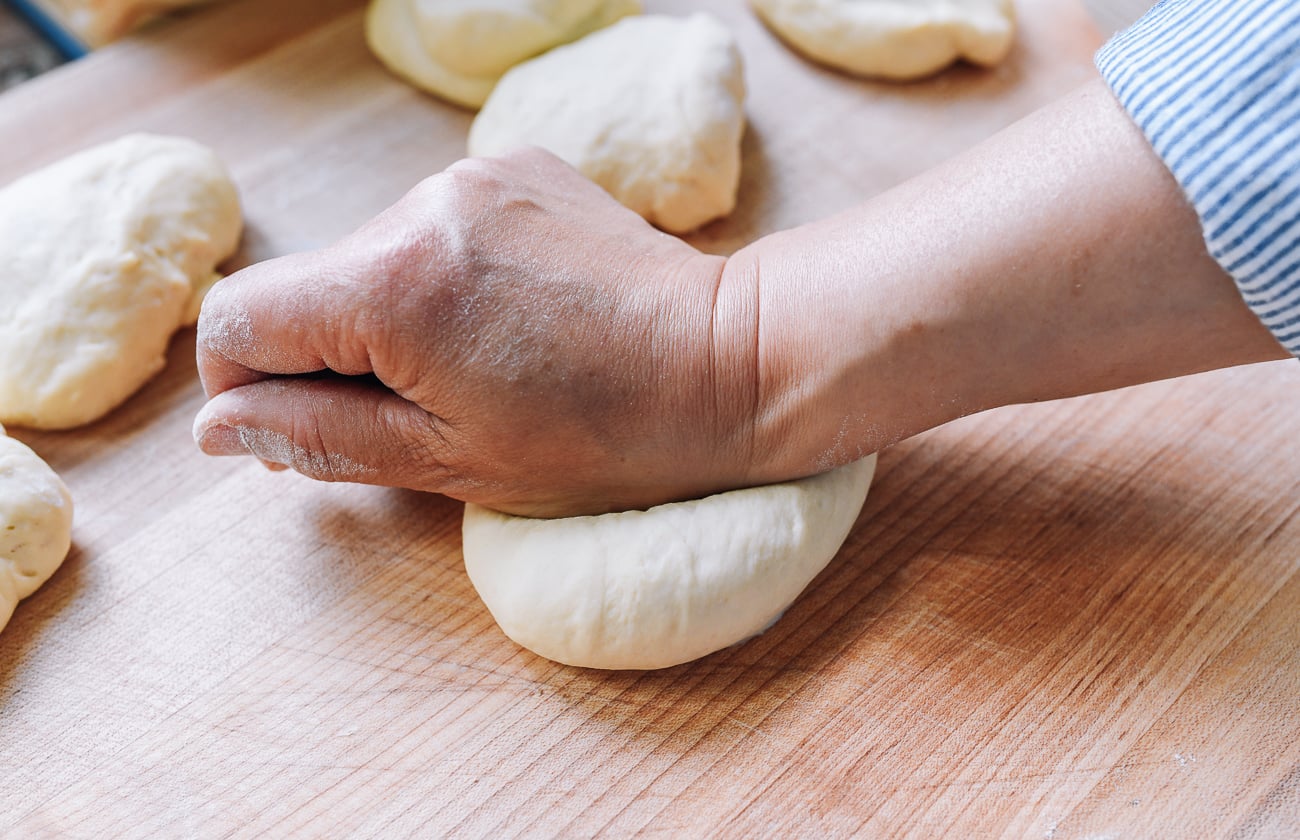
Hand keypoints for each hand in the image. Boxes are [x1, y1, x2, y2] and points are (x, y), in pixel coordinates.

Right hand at [194, 149, 760, 516]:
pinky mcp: (515, 167)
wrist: (734, 362)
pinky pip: (433, 229)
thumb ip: (319, 436)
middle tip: (416, 418)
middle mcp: (421, 206)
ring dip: (390, 320)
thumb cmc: (608, 434)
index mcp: (392, 285)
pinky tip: (512, 322)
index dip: (244, 389)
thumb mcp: (449, 461)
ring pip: (368, 259)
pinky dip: (445, 280)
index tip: (296, 432)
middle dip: (329, 359)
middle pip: (305, 288)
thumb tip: (217, 426)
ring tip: (481, 369)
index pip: (237, 321)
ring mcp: (472, 175)